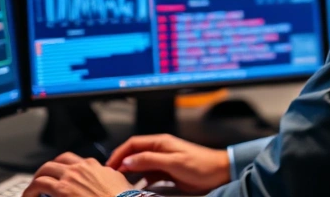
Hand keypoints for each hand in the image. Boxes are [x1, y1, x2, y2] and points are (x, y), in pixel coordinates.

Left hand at [23, 152, 134, 196]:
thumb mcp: (119, 183)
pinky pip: (39, 184)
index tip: (62, 177)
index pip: (75, 161)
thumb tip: (107, 180)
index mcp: (95, 167)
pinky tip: (28, 196)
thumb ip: (109, 179)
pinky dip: (30, 190)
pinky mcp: (62, 190)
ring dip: (36, 180)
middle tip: (42, 181)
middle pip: (57, 162)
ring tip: (32, 190)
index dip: (65, 168)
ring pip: (45, 170)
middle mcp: (81, 168)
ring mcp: (70, 177)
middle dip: (47, 171)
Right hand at [106, 134, 230, 193]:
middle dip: (122, 163)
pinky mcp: (167, 172)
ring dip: (130, 172)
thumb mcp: (173, 162)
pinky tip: (137, 187)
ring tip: (120, 182)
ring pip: (141, 165)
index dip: (119, 153)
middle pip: (135, 153)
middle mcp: (160, 149)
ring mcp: (163, 161)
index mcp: (161, 142)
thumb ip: (150, 160)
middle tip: (111, 176)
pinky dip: (141, 179)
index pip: (133, 143)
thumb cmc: (200, 165)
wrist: (219, 172)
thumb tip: (128, 160)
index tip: (109, 165)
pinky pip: (149, 174)